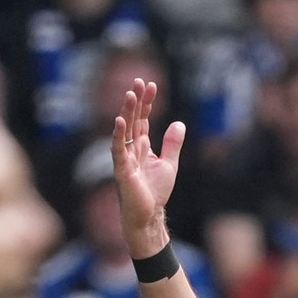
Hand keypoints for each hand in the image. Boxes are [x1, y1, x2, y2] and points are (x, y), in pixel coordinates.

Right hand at [111, 77, 185, 258]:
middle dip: (136, 101)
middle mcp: (130, 149)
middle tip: (139, 81)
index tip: (151, 85)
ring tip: (131, 94)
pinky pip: (118, 150)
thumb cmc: (155, 193)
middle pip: (132, 119)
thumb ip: (172, 144)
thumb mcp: (168, 165)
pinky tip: (120, 120)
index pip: (142, 119)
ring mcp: (124, 158)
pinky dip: (118, 135)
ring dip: (127, 112)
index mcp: (141, 146)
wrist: (148, 216)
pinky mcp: (122, 170)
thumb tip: (179, 123)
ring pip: (124, 130)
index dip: (146, 102)